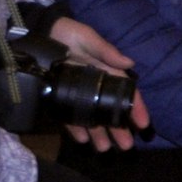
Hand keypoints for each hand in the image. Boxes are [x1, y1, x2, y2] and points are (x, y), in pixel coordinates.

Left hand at [47, 17, 149, 151]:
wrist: (37, 32)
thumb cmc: (67, 33)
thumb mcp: (88, 38)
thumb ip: (106, 51)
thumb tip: (129, 63)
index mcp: (106, 71)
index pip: (125, 92)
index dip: (136, 108)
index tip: (144, 124)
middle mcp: (94, 85)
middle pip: (109, 110)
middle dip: (119, 128)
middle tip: (126, 145)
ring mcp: (76, 92)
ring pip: (91, 116)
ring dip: (99, 133)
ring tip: (104, 149)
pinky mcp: (58, 96)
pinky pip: (68, 115)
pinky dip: (75, 128)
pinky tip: (82, 140)